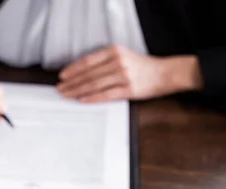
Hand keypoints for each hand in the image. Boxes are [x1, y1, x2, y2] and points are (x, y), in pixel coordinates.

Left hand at [57, 45, 202, 102]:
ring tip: (66, 95)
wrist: (165, 73)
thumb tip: (85, 74)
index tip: (62, 76)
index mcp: (115, 51)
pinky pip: (106, 95)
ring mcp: (123, 76)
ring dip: (77, 91)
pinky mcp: (128, 89)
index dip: (73, 69)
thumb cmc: (143, 67)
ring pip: (94, 84)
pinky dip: (92, 98)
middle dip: (72, 82)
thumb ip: (106, 62)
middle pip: (89, 74)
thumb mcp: (124, 57)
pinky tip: (82, 100)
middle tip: (60, 89)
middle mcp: (118, 62)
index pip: (88, 61)